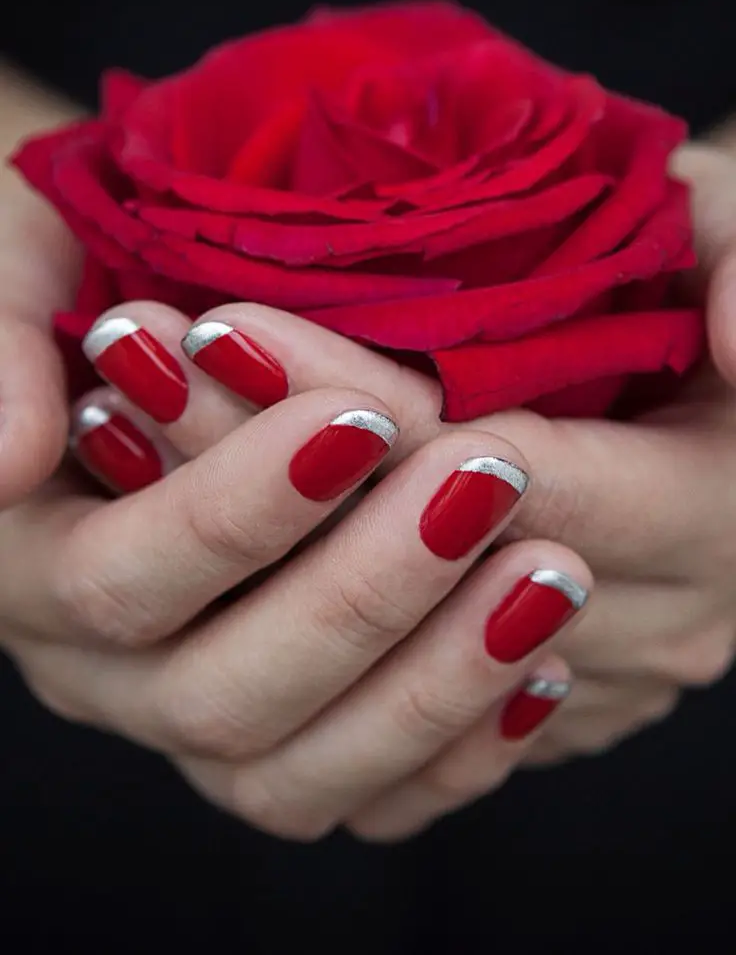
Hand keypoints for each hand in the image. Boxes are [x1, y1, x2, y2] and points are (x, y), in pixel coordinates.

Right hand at [0, 66, 590, 844]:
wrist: (133, 324)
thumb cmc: (75, 270)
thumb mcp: (15, 262)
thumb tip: (10, 461)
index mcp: (28, 565)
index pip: (120, 582)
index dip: (237, 514)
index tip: (357, 417)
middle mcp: (103, 671)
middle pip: (218, 695)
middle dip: (362, 594)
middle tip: (485, 481)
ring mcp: (197, 712)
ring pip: (295, 771)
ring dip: (429, 684)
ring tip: (543, 573)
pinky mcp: (284, 734)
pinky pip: (362, 795)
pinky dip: (454, 748)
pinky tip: (536, 665)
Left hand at [75, 143, 735, 812]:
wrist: (730, 411)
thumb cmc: (714, 286)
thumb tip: (734, 326)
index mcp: (718, 511)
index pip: (505, 470)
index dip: (356, 404)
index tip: (222, 327)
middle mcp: (660, 624)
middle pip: (421, 567)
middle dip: (264, 470)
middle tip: (138, 372)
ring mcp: (592, 688)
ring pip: (386, 653)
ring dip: (253, 551)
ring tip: (133, 437)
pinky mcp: (536, 717)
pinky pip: (391, 731)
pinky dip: (293, 646)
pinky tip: (194, 556)